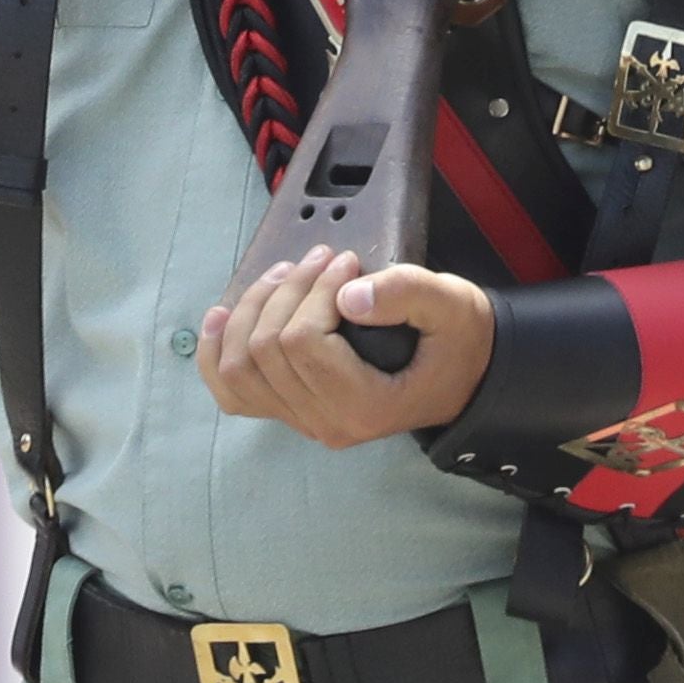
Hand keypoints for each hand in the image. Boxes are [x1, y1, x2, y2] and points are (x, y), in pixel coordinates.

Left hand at [196, 242, 487, 443]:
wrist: (466, 374)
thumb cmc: (458, 338)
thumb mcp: (451, 305)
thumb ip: (407, 294)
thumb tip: (347, 295)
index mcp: (365, 406)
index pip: (304, 343)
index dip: (315, 290)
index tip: (347, 260)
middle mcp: (328, 424)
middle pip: (266, 350)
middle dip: (287, 291)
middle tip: (321, 258)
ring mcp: (305, 422)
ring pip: (240, 369)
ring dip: (251, 311)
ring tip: (284, 274)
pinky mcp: (293, 410)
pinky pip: (234, 393)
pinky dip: (218, 354)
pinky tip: (220, 317)